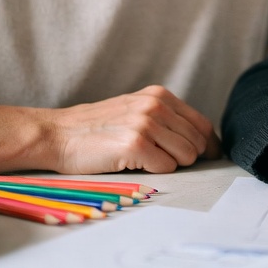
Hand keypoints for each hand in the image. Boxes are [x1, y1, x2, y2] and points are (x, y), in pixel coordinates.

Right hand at [47, 85, 219, 173]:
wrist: (58, 134)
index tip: (209, 159)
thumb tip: (203, 142)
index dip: (209, 145)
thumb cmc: (97, 128)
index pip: (202, 124)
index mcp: (159, 95)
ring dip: (170, 165)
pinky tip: (133, 165)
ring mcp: (146, 123)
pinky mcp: (135, 144)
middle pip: (197, 143)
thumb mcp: (136, 110)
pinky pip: (166, 168)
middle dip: (186, 158)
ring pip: (186, 156)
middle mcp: (156, 105)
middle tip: (161, 161)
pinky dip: (154, 172)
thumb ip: (166, 118)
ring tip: (145, 160)